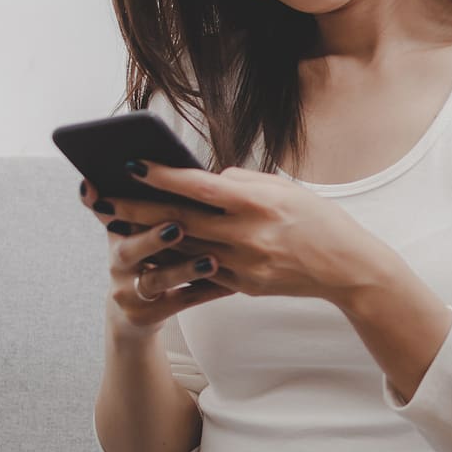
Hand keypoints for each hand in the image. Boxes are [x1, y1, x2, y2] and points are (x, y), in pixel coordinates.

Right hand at [79, 179, 232, 336]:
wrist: (145, 309)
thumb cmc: (153, 256)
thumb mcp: (143, 227)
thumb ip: (151, 198)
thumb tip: (156, 164)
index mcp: (119, 233)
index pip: (108, 213)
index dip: (104, 203)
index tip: (111, 188)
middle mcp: (118, 261)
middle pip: (128, 248)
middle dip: (153, 237)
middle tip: (176, 226)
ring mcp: (129, 291)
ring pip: (155, 280)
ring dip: (183, 269)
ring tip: (210, 260)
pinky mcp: (146, 314)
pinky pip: (181, 302)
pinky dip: (206, 291)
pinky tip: (231, 284)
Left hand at [92, 163, 398, 305]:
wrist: (348, 267)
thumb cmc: (319, 220)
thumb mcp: (287, 189)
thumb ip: (245, 182)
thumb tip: (208, 179)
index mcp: (259, 202)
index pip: (200, 186)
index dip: (162, 175)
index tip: (132, 165)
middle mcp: (247, 233)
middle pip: (180, 220)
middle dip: (137, 210)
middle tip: (103, 201)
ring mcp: (244, 264)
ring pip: (183, 250)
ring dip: (147, 240)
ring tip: (117, 229)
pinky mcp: (243, 286)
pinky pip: (202, 272)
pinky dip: (175, 263)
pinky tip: (152, 256)